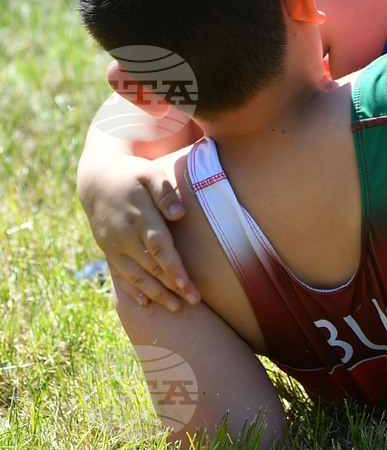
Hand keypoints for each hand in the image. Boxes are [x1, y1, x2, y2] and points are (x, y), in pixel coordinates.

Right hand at [80, 155, 198, 310]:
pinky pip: (120, 274)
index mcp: (139, 217)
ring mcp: (113, 246)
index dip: (173, 268)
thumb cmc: (132, 174)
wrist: (96, 179)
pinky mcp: (107, 250)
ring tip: (176, 309)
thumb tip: (179, 214)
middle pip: (151, 267)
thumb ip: (165, 192)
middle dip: (172, 287)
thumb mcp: (150, 173)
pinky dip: (131, 290)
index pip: (159, 247)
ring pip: (136, 276)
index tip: (187, 285)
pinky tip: (145, 303)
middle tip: (195, 303)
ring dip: (156, 294)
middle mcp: (124, 236)